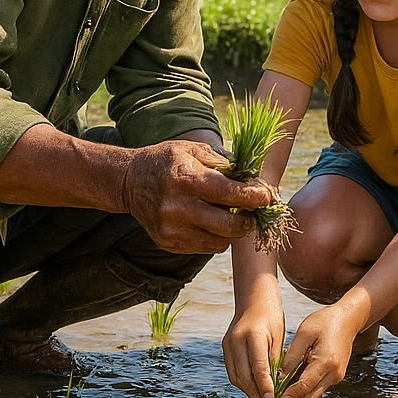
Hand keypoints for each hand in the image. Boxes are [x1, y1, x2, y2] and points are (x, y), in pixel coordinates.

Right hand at [120, 140, 271, 252]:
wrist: (129, 181)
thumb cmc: (168, 161)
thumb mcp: (194, 150)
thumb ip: (224, 163)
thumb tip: (253, 178)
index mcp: (185, 178)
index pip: (227, 193)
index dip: (252, 197)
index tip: (268, 197)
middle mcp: (177, 207)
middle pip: (227, 224)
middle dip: (249, 220)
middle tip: (255, 212)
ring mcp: (171, 228)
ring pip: (220, 241)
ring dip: (234, 231)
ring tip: (236, 216)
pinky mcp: (168, 243)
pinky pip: (206, 247)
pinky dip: (218, 237)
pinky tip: (215, 223)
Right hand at [223, 293, 284, 397]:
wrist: (254, 298)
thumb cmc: (271, 315)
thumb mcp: (278, 335)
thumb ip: (275, 359)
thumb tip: (275, 384)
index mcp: (253, 334)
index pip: (258, 367)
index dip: (264, 386)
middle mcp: (236, 340)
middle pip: (244, 374)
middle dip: (255, 392)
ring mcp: (228, 343)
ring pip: (236, 375)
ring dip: (247, 390)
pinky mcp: (225, 346)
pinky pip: (232, 370)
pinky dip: (242, 381)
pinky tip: (252, 387)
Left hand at [277, 305, 360, 397]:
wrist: (348, 319)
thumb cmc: (327, 321)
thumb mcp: (304, 333)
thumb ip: (292, 356)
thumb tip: (281, 375)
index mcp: (326, 362)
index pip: (304, 386)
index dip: (289, 395)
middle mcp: (334, 373)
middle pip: (310, 396)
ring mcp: (337, 375)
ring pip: (315, 394)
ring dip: (300, 396)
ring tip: (284, 392)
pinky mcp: (337, 375)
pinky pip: (319, 387)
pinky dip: (307, 389)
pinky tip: (296, 384)